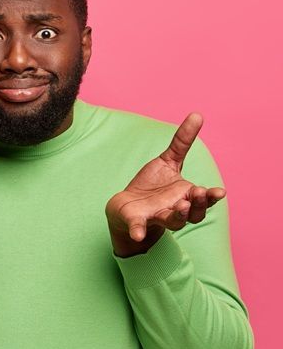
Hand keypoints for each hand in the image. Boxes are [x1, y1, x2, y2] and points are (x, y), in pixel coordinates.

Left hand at [106, 113, 224, 256]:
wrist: (127, 205)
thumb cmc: (153, 184)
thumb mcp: (167, 160)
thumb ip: (182, 142)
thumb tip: (197, 115)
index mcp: (186, 195)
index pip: (204, 198)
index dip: (212, 197)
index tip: (220, 191)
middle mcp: (176, 209)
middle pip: (194, 212)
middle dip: (198, 204)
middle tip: (198, 194)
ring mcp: (158, 217)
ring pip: (173, 221)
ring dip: (179, 215)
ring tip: (181, 205)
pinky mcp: (138, 222)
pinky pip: (139, 229)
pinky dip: (139, 231)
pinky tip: (138, 234)